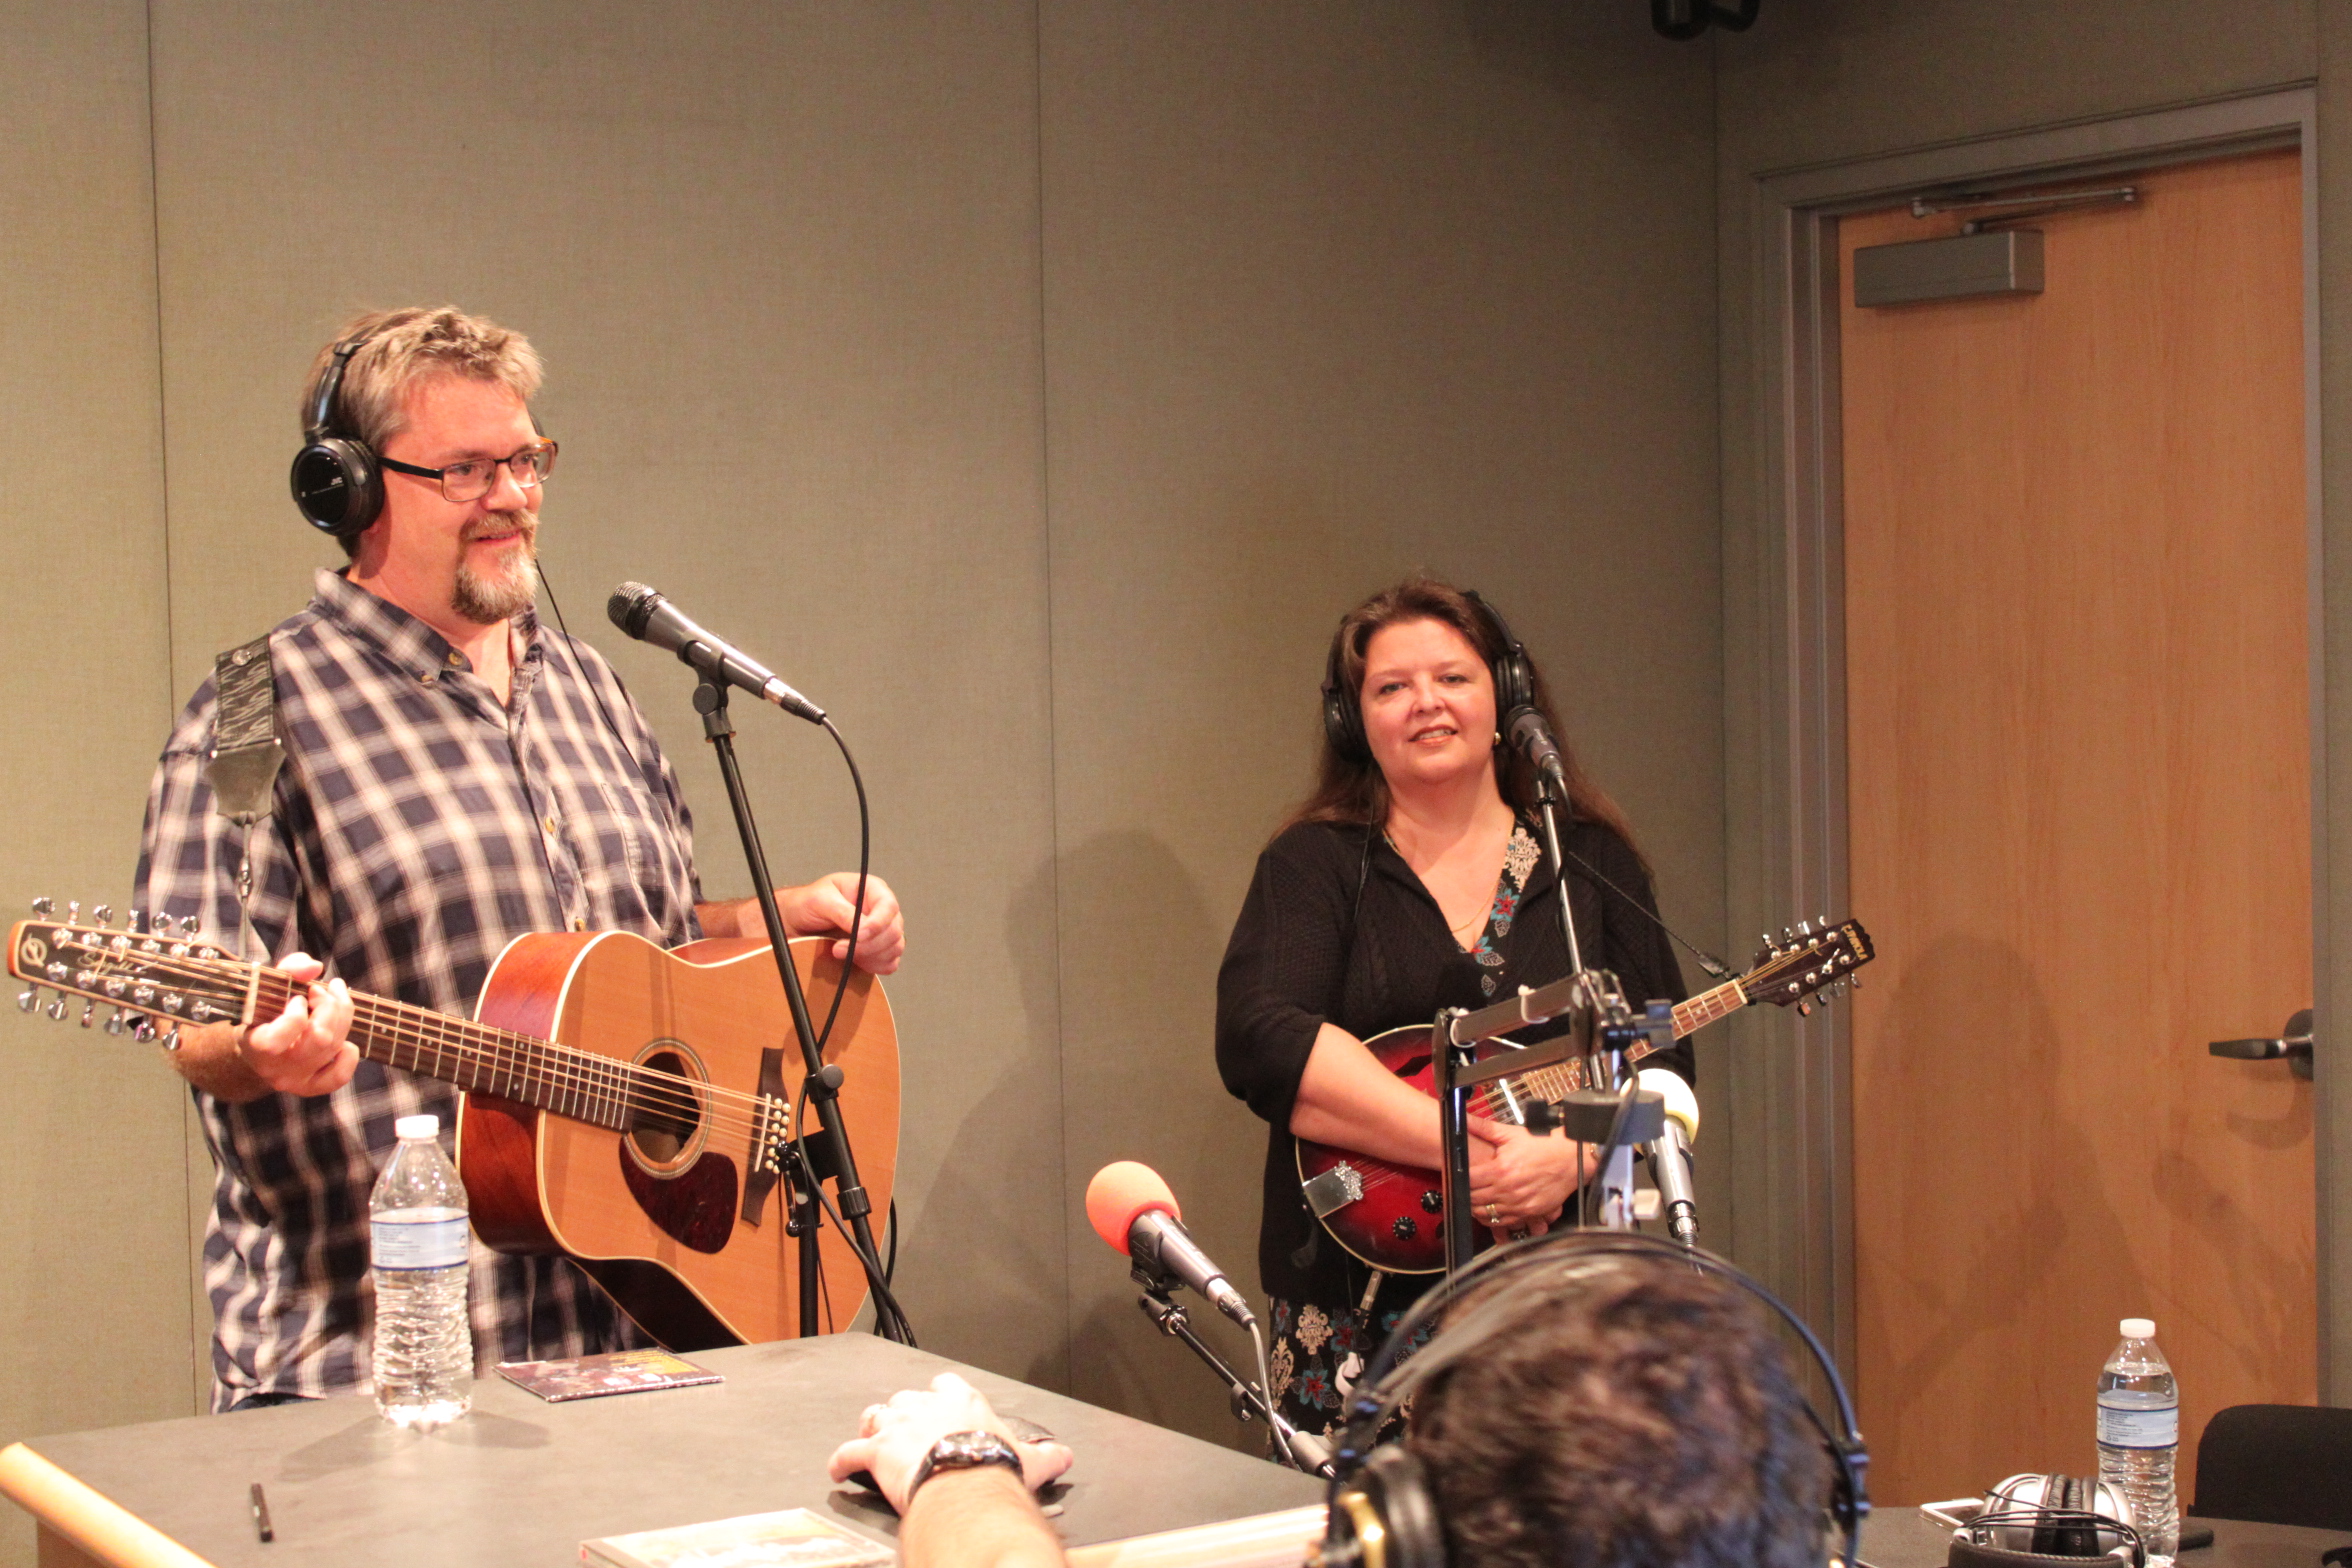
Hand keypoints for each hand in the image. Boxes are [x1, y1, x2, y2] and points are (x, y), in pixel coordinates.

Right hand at [236, 953, 358, 1096]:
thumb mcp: (268, 986)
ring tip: (335, 997)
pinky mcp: (313, 1086)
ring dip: (342, 1016)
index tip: (297, 998)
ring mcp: (295, 1081)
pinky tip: (342, 1038)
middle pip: (319, 1038)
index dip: (295, 1015)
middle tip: (321, 990)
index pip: (277, 1039)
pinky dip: (349, 1054)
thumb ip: (289, 969)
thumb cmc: (265, 1011)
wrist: (258, 1047)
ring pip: (333, 1047)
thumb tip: (314, 967)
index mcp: (256, 1045)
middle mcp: (275, 1068)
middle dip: (328, 1006)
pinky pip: (340, 1075)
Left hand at [780, 872, 903, 973]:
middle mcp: (882, 910)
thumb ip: (842, 912)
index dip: (878, 923)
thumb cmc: (808, 903)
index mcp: (873, 890)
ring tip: (841, 954)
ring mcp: (883, 931)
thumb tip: (863, 929)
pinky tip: (855, 962)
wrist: (797, 921)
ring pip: (894, 948)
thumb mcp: (820, 900)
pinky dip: (875, 966)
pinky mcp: (878, 950)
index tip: (859, 936)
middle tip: (838, 949)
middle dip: (868, 945)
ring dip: (870, 957)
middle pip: (893, 931)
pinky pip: (889, 963)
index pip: (888, 906)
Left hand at [827, 1373, 1072, 1513]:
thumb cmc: (994, 1468)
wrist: (966, 1485)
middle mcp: (925, 1405)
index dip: (940, 1395)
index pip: (946, 1384)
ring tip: (870, 1437)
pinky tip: (839, 1469)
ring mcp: (898, 1426)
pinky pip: (849, 1452)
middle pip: (905, 1397)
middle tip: (903, 1428)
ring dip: (872, 1427)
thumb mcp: (1031, 1460)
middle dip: (902, 1411)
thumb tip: (1065, 1455)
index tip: (940, 1402)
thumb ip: (1047, 1455)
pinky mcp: (876, 1452)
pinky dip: (842, 1461)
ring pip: (875, 1415)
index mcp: (962, 1400)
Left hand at [1465, 1119, 1592, 1234]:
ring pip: (1486, 1214)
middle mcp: (1508, 1190)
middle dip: (1466, 1193)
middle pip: (1474, 1199)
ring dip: (1477, 1207)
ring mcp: (1519, 1204)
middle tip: (1466, 1187)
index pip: (1468, 1181)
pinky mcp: (1530, 1213)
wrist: (1572, 1158)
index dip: (1459, 1178)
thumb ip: (1484, 1127)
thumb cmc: (1544, 1145)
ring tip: (1477, 1198)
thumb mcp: (1512, 1133)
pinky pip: (1504, 1222)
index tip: (1459, 1174)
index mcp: (1501, 1169)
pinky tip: (1493, 1208)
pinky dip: (1495, 1218)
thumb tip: (1463, 1119)